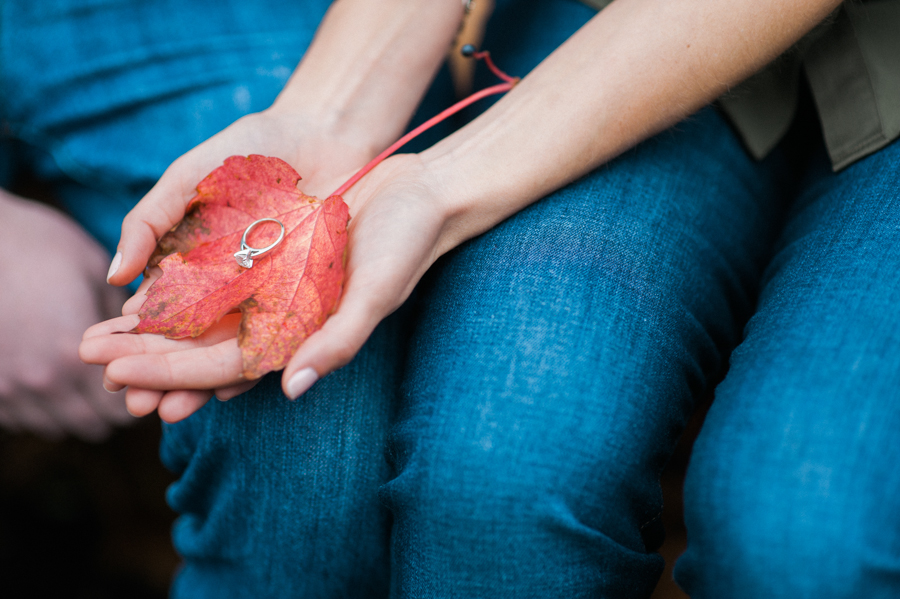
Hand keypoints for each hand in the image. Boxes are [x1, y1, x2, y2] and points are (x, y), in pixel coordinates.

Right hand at [0, 189, 129, 440]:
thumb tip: (147, 344)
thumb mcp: (97, 278)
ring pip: (55, 427)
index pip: (123, 411)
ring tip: (81, 381)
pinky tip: (47, 378)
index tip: (144, 380)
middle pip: (92, 426)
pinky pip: (20, 418)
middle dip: (111, 410)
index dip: (139, 396)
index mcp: (75, 357)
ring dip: (73, 411)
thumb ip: (124, 323)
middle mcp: (41, 382)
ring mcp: (7, 389)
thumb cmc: (44, 247)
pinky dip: (38, 407)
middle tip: (118, 383)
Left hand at [80, 154, 451, 412]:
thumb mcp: (379, 289)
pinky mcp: (273, 257)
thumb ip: (340, 340)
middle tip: (87, 357)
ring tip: (100, 332)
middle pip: (206, 347)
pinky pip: (217, 278)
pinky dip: (179, 286)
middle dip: (149, 357)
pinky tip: (140, 288)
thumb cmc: (407, 243)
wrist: (420, 192)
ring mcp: (277, 288)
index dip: (174, 377)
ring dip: (155, 326)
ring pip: (204, 317)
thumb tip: (292, 389)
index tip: (120, 382)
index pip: (230, 369)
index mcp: (306, 337)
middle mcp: (286, 318)